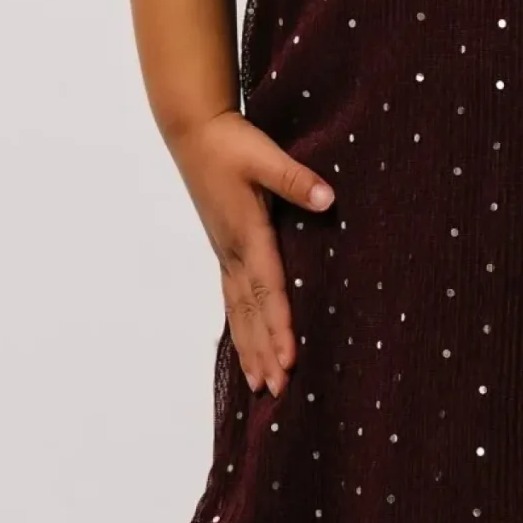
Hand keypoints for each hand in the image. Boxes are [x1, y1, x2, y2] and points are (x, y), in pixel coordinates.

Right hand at [170, 110, 336, 396]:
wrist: (194, 131)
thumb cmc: (230, 143)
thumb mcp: (265, 156)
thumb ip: (296, 179)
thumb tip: (328, 200)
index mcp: (247, 234)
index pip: (268, 290)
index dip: (279, 327)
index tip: (289, 360)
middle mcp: (233, 252)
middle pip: (250, 313)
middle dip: (264, 353)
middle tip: (276, 391)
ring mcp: (225, 253)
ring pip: (239, 312)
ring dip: (250, 349)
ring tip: (260, 386)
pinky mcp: (224, 248)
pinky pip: (233, 299)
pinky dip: (241, 328)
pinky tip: (245, 346)